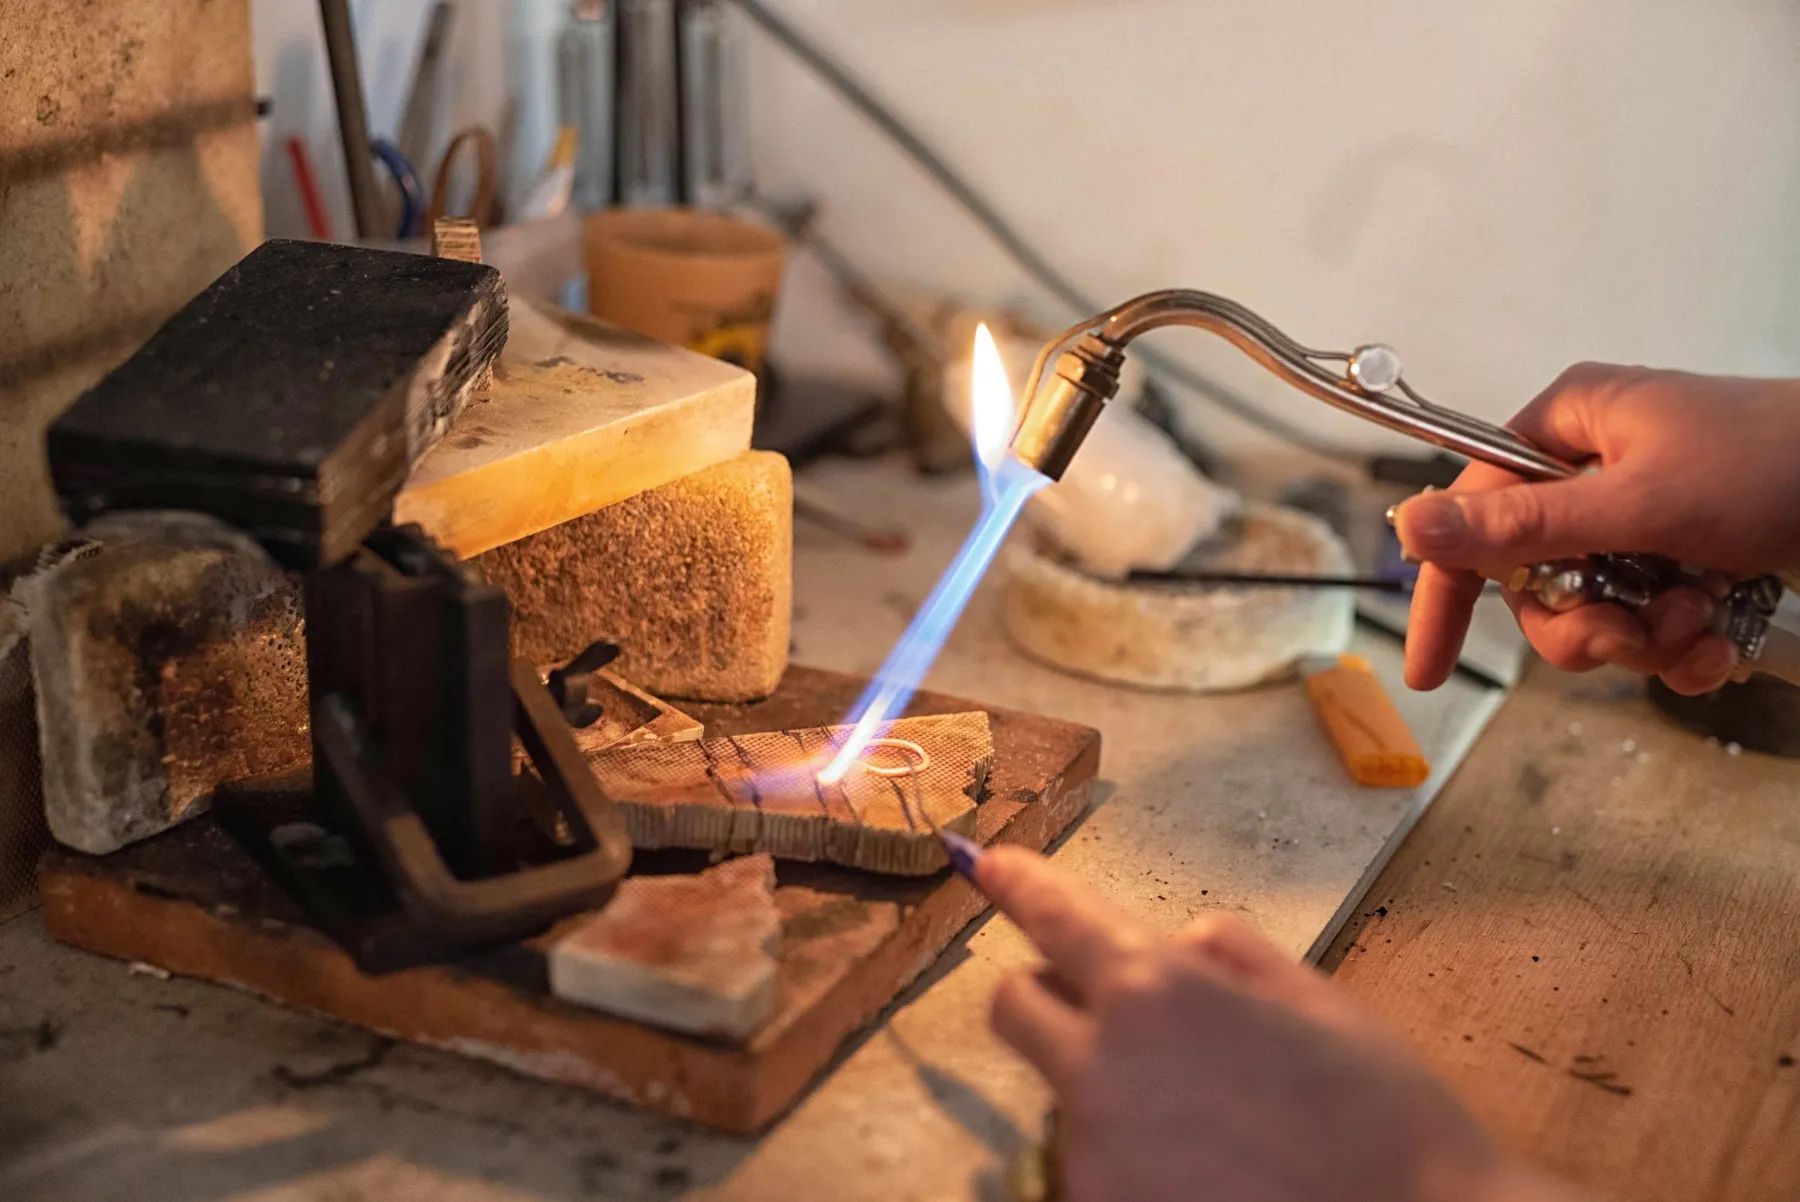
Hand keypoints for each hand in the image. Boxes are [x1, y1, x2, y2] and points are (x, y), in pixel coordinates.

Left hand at [979, 847, 1573, 1201]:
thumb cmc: (1386, 1118)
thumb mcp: (1318, 1001)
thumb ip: (1226, 953)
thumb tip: (1173, 946)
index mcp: (1156, 988)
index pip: (1051, 914)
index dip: (1014, 881)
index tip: (986, 864)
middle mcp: (1101, 1064)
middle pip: (1014, 1005)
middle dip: (1049, 995)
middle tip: (1116, 1015)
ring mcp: (1092, 1152)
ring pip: (1059, 1093)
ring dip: (1101, 1088)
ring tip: (1205, 1124)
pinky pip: (1088, 1168)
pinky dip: (1125, 1162)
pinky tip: (1204, 1174)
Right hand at [1394, 365, 1799, 692]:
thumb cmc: (1781, 460)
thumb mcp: (1637, 502)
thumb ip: (1519, 525)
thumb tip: (1412, 527)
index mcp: (1566, 431)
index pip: (1472, 516)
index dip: (1447, 590)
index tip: (1430, 664)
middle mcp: (1596, 474)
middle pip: (1533, 583)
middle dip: (1582, 624)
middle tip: (1623, 633)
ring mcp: (1643, 521)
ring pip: (1593, 613)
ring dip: (1643, 638)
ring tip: (1698, 623)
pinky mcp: (1684, 560)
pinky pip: (1646, 627)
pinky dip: (1680, 646)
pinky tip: (1719, 639)